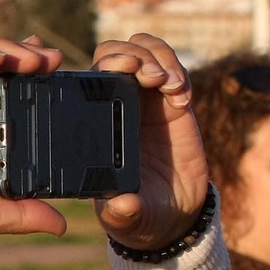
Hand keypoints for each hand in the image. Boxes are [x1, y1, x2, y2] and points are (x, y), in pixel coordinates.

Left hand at [87, 34, 208, 247]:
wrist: (172, 217)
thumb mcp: (125, 218)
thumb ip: (121, 213)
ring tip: (168, 84)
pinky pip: (175, 70)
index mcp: (94, 124)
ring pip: (146, 51)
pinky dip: (179, 72)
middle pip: (115, 52)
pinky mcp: (174, 105)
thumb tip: (122, 204)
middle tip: (147, 75)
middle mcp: (116, 105)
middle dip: (131, 53)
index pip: (88, 78)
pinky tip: (181, 98)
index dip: (101, 64)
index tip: (118, 70)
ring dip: (158, 56)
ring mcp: (146, 101)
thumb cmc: (137, 214)